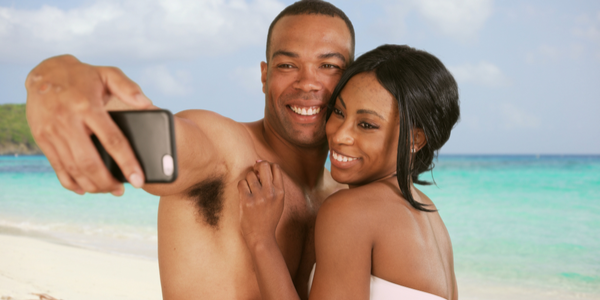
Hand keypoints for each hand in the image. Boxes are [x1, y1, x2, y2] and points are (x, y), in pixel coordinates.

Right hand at [25, 55, 152, 195]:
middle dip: (107, 181)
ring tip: (109, 190)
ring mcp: (52, 131)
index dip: (127, 163)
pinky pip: (57, 167)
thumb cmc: (83, 76)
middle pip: (89, 161)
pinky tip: (85, 189)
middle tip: (122, 190)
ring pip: (73, 168)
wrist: (44, 72)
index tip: (139, 179)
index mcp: (88, 106)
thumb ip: (129, 87)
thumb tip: (147, 104)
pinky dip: (70, 182)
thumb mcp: (108, 73)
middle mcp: (68, 121)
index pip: (112, 140)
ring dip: (92, 185)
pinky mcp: (42, 138)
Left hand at [238, 161, 284, 246]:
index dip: (267, 165)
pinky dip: (241, 186)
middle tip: (254, 174)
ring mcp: (258, 197)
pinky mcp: (246, 201)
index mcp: (280, 192)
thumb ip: (273, 184)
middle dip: (257, 167)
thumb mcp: (278, 201)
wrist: (261, 236)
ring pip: (250, 174)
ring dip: (248, 179)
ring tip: (249, 189)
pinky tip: (244, 194)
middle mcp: (270, 192)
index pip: (275, 167)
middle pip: (263, 166)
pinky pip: (241, 183)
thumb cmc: (269, 217)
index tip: (261, 170)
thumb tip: (259, 163)